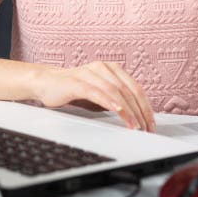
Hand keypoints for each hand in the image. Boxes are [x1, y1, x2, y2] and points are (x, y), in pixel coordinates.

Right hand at [33, 61, 155, 131]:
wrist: (46, 83)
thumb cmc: (74, 90)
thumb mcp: (100, 96)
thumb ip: (116, 101)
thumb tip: (136, 118)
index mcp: (111, 69)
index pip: (135, 88)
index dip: (145, 106)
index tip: (151, 124)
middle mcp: (102, 67)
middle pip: (127, 90)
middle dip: (139, 112)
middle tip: (145, 129)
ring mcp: (89, 73)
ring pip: (115, 91)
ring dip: (127, 111)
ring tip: (134, 126)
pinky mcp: (76, 81)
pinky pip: (96, 91)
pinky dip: (109, 101)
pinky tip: (117, 110)